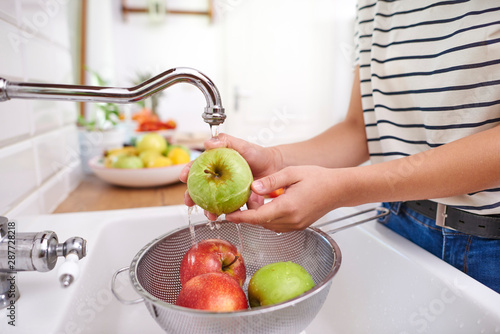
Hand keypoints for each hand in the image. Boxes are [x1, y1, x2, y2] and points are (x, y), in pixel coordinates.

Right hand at [180, 133, 281, 219]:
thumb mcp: (241, 145)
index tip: (183, 177)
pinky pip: (231, 208)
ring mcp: (227, 190)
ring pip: (213, 201)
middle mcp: (218, 178)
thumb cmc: (257, 154)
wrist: (274, 166)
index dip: (187, 172)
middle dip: (192, 197)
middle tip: (189, 202)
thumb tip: (208, 143)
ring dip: (209, 210)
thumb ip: (226, 141)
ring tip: (210, 215)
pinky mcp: (237, 200)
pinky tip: (228, 217)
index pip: (197, 167)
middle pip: (200, 188)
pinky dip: (230, 214)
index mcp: (215, 163)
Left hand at [225, 165, 345, 231]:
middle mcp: (291, 220)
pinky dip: (269, 217)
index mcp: (288, 207)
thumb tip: (253, 187)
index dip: (240, 217)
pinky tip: (269, 204)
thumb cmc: (318, 178)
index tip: (227, 215)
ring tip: (255, 200)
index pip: (258, 217)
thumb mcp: (292, 173)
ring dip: (259, 215)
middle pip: (261, 222)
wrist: (339, 189)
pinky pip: (277, 225)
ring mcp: (295, 225)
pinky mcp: (298, 226)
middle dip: (248, 213)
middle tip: (242, 199)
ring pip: (268, 225)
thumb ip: (271, 181)